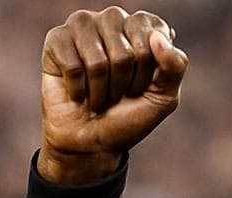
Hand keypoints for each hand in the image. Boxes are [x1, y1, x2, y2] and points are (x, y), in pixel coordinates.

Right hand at [38, 7, 188, 183]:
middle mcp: (113, 20)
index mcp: (142, 27)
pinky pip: (73, 66)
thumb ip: (175, 66)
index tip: (143, 85)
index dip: (148, 70)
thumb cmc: (129, 117)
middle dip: (125, 84)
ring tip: (99, 94)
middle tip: (119, 93)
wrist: (94, 142)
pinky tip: (78, 92)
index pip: (152, 35)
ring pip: (97, 59)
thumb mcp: (164, 98)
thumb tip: (158, 36)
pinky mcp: (56, 40)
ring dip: (101, 90)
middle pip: (125, 52)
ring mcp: (83, 26)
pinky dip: (79, 89)